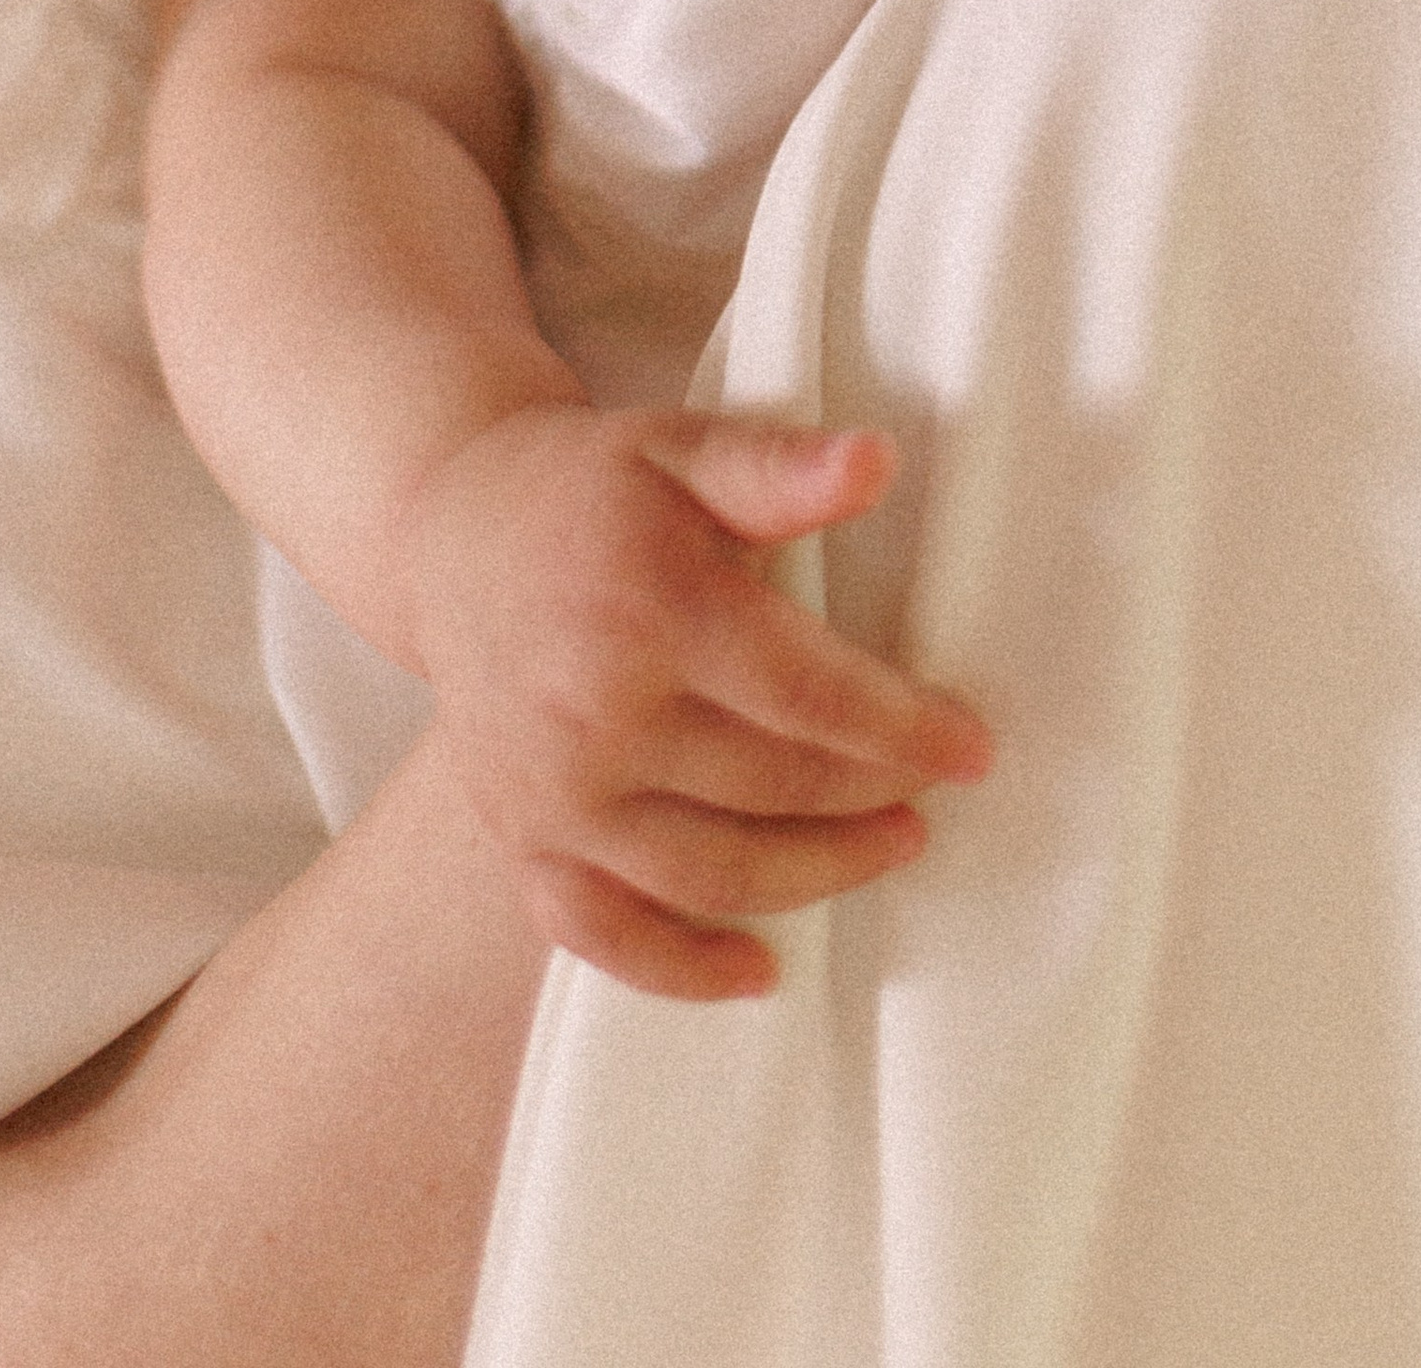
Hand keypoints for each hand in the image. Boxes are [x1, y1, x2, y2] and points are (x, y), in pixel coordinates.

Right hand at [398, 408, 989, 1000]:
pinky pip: (602, 933)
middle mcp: (592, 713)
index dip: (900, 730)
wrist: (450, 536)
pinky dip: (681, 970)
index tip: (970, 747)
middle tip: (932, 792)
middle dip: (871, 798)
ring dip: (814, 878)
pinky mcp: (521, 839)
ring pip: (707, 874)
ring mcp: (552, 792)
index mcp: (646, 606)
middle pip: (769, 789)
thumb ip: (780, 467)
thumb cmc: (590, 489)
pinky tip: (757, 972)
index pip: (804, 694)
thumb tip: (876, 462)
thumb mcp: (684, 448)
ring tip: (888, 848)